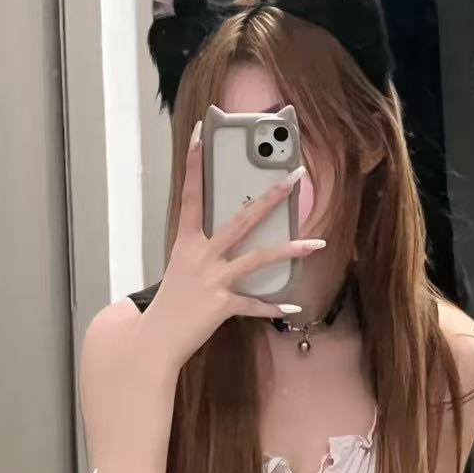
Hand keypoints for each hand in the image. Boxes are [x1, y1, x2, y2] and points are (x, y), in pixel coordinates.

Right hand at [144, 122, 325, 368]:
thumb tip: (231, 242)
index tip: (200, 133)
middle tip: (294, 176)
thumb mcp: (181, 269)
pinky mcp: (222, 306)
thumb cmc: (170, 303)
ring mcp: (212, 280)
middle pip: (241, 220)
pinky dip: (272, 307)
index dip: (193, 163)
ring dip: (290, 250)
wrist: (155, 339)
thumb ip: (204, 252)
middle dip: (270, 198)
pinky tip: (292, 307)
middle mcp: (200, 256)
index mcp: (186, 242)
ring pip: (258, 259)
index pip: (191, 195)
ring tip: (317, 243)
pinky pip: (254, 305)